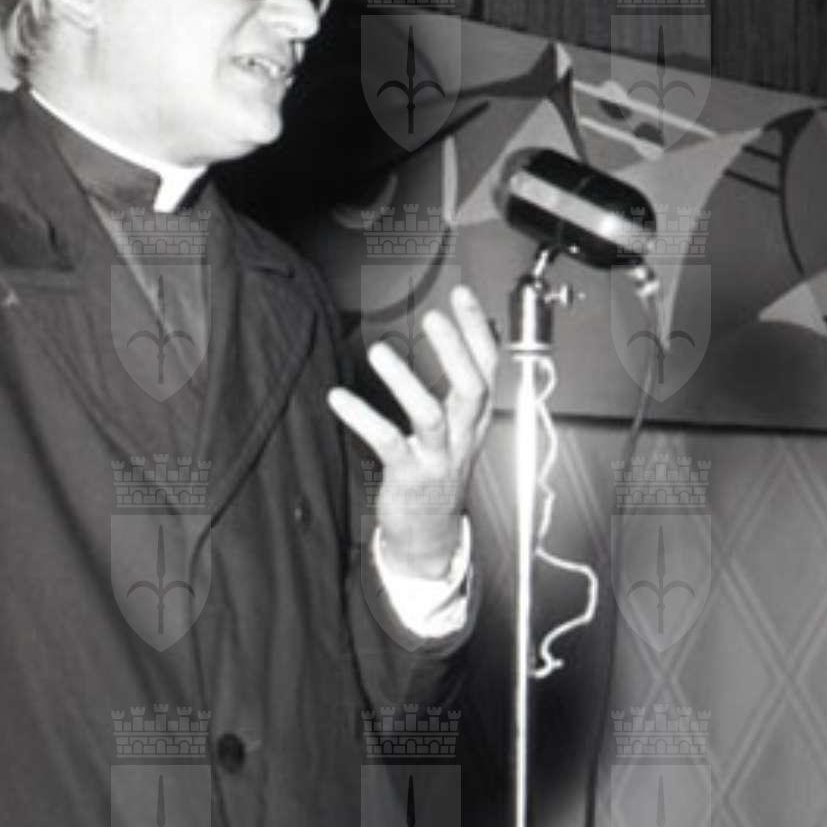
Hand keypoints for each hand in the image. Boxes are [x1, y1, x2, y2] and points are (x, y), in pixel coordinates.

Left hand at [326, 284, 497, 578]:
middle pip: (472, 389)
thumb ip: (466, 379)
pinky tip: (338, 397)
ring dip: (406, 382)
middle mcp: (463, 436)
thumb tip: (477, 327)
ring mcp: (438, 458)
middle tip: (435, 315)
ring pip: (431, 416)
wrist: (430, 532)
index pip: (489, 369)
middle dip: (456, 351)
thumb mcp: (462, 425)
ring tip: (379, 351)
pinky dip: (362, 417)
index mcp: (476, 419)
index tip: (462, 295)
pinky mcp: (408, 476)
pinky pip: (387, 443)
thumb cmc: (440, 469)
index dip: (478, 331)